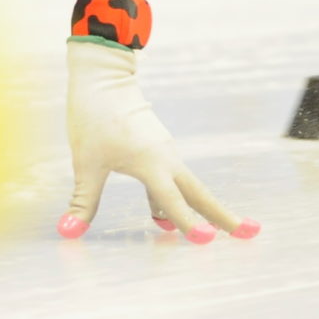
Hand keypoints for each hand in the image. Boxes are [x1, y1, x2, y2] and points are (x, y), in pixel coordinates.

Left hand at [60, 39, 256, 243]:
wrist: (102, 76)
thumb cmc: (93, 116)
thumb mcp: (84, 162)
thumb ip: (83, 199)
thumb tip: (69, 231)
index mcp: (151, 163)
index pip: (172, 202)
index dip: (189, 224)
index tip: (207, 242)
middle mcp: (166, 158)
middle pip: (199, 193)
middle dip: (223, 216)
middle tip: (250, 234)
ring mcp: (164, 151)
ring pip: (187, 186)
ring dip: (200, 209)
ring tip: (211, 234)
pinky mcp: (156, 146)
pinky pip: (171, 178)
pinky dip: (173, 197)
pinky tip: (160, 214)